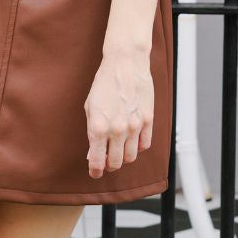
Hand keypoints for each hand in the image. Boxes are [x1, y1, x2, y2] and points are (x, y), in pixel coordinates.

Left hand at [83, 43, 153, 178]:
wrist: (125, 64)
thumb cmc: (104, 83)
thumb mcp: (90, 107)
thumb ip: (92, 131)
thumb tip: (94, 152)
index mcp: (98, 127)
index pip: (97, 161)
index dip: (95, 171)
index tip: (95, 173)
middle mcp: (116, 130)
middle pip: (115, 163)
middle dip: (109, 165)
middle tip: (107, 162)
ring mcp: (134, 126)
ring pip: (131, 156)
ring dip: (123, 158)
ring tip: (119, 151)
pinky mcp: (147, 120)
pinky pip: (145, 144)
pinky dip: (138, 147)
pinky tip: (132, 141)